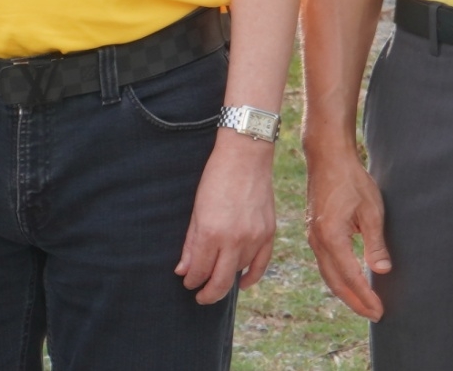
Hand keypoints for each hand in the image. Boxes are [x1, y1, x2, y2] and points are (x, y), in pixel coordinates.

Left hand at [176, 132, 276, 303]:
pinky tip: (241, 283)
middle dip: (207, 294)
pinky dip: (251, 277)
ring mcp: (254, 238)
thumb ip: (191, 242)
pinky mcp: (269, 233)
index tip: (186, 282)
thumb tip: (183, 270)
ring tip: (215, 282)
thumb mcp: (196, 208)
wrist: (246, 155)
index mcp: (211, 232)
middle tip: (199, 297)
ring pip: (239, 272)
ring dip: (226, 280)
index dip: (191, 280)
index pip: (199, 270)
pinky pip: (261, 265)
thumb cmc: (215, 177)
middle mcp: (234, 240)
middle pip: (220, 281)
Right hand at [304, 143, 389, 319]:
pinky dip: (337, 278)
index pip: (350, 277)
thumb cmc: (351, 180)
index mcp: (332, 237)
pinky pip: (324, 263)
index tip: (380, 311)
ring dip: (345, 292)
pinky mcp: (314, 231)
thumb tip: (381, 270)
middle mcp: (317, 241)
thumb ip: (375, 242)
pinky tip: (348, 280)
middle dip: (355, 302)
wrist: (327, 157)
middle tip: (374, 315)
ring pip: (327, 274)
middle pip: (335, 282)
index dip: (365, 297)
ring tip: (363, 304)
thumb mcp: (371, 210)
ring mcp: (313, 236)